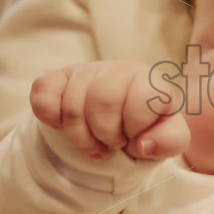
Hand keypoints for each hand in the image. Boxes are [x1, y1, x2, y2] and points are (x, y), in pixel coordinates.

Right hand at [29, 60, 188, 160]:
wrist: (119, 126)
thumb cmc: (147, 130)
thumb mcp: (169, 139)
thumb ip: (170, 140)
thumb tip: (143, 143)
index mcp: (151, 80)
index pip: (141, 98)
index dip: (134, 127)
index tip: (134, 138)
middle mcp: (120, 69)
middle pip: (102, 100)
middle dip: (105, 133)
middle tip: (111, 144)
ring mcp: (87, 71)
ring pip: (72, 104)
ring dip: (80, 136)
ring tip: (93, 143)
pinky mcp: (58, 78)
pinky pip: (42, 91)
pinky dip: (49, 116)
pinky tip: (63, 126)